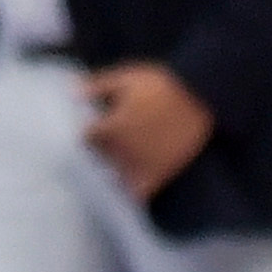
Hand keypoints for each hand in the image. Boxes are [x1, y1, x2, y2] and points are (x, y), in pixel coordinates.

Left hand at [76, 60, 211, 195]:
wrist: (199, 96)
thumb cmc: (160, 84)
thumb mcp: (126, 78)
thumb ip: (98, 86)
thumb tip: (73, 92)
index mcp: (111, 127)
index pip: (87, 138)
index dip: (90, 132)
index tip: (96, 128)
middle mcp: (122, 150)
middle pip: (101, 158)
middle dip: (102, 150)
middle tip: (110, 142)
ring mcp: (140, 165)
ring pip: (115, 177)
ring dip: (114, 171)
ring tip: (120, 162)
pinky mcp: (160, 174)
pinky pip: (138, 193)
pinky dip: (132, 192)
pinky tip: (131, 187)